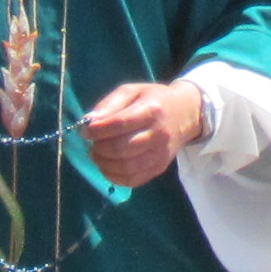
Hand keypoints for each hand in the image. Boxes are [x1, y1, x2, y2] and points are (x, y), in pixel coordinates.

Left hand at [77, 79, 207, 186]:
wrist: (185, 114)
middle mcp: (158, 134)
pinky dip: (114, 177)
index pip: (119, 124)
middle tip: (92, 143)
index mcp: (151, 110)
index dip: (97, 130)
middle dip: (98, 148)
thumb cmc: (153, 100)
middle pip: (121, 148)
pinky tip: (108, 166)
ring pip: (125, 167)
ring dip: (103, 164)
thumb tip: (88, 122)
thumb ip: (109, 104)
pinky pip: (132, 180)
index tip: (85, 130)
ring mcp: (160, 154)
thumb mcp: (132, 91)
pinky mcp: (159, 168)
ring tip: (98, 154)